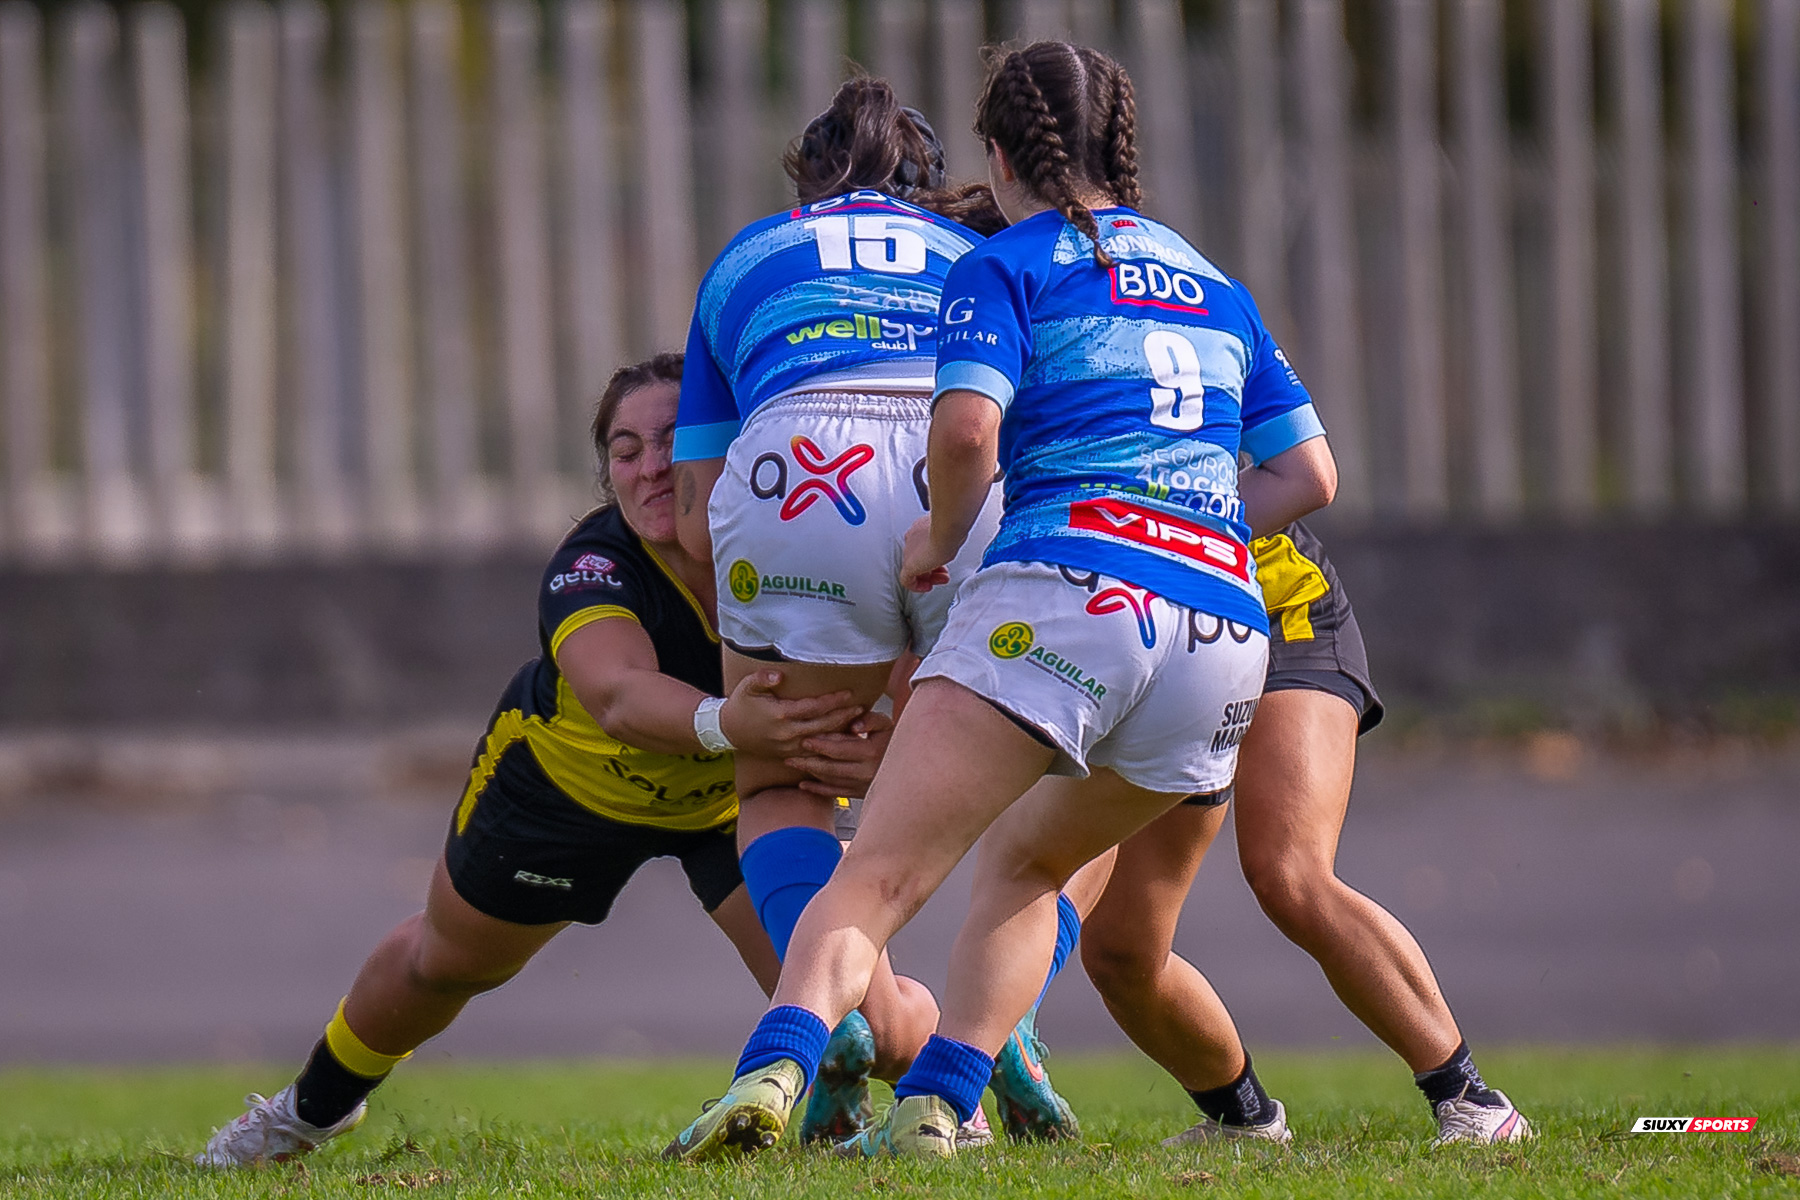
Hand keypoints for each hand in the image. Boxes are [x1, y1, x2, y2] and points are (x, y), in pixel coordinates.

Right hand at [718, 670, 862, 757]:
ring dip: (840, 733)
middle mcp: (787, 733)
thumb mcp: (747, 686)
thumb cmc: (741, 704)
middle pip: (823, 725)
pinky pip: (814, 752)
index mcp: (781, 715)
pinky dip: (829, 746)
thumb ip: (763, 679)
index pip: (814, 707)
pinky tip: (843, 741)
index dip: (833, 700)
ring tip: (858, 724)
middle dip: (843, 716)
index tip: (849, 693)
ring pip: (821, 741)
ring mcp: (789, 746)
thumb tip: (779, 675)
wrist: (728, 731)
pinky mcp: (788, 754)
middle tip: (861, 707)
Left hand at [787, 711, 894, 798]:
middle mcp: (866, 772)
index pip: (839, 749)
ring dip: (810, 773)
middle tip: (790, 755)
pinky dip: (818, 790)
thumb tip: (854, 725)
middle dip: (809, 761)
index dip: (820, 744)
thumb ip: (870, 719)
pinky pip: (836, 794)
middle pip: (830, 767)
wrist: (910, 766)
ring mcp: (862, 785)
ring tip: (794, 764)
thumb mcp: (886, 724)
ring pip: (830, 780)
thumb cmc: (894, 740)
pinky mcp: (861, 794)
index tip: (804, 740)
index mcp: (871, 752)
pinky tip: (804, 785)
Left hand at [901, 516, 951, 593]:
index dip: (934, 556)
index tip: (943, 562)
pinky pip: (907, 580)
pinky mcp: (908, 565)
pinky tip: (928, 587)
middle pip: (919, 558)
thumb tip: (950, 544)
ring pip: (914, 569)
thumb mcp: (949, 532)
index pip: (922, 545)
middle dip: (933, 568)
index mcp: (919, 528)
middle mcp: (912, 539)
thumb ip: (946, 538)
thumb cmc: (950, 528)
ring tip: (941, 579)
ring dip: (930, 577)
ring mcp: (909, 552)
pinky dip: (917, 586)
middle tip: (944, 573)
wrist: (947, 529)